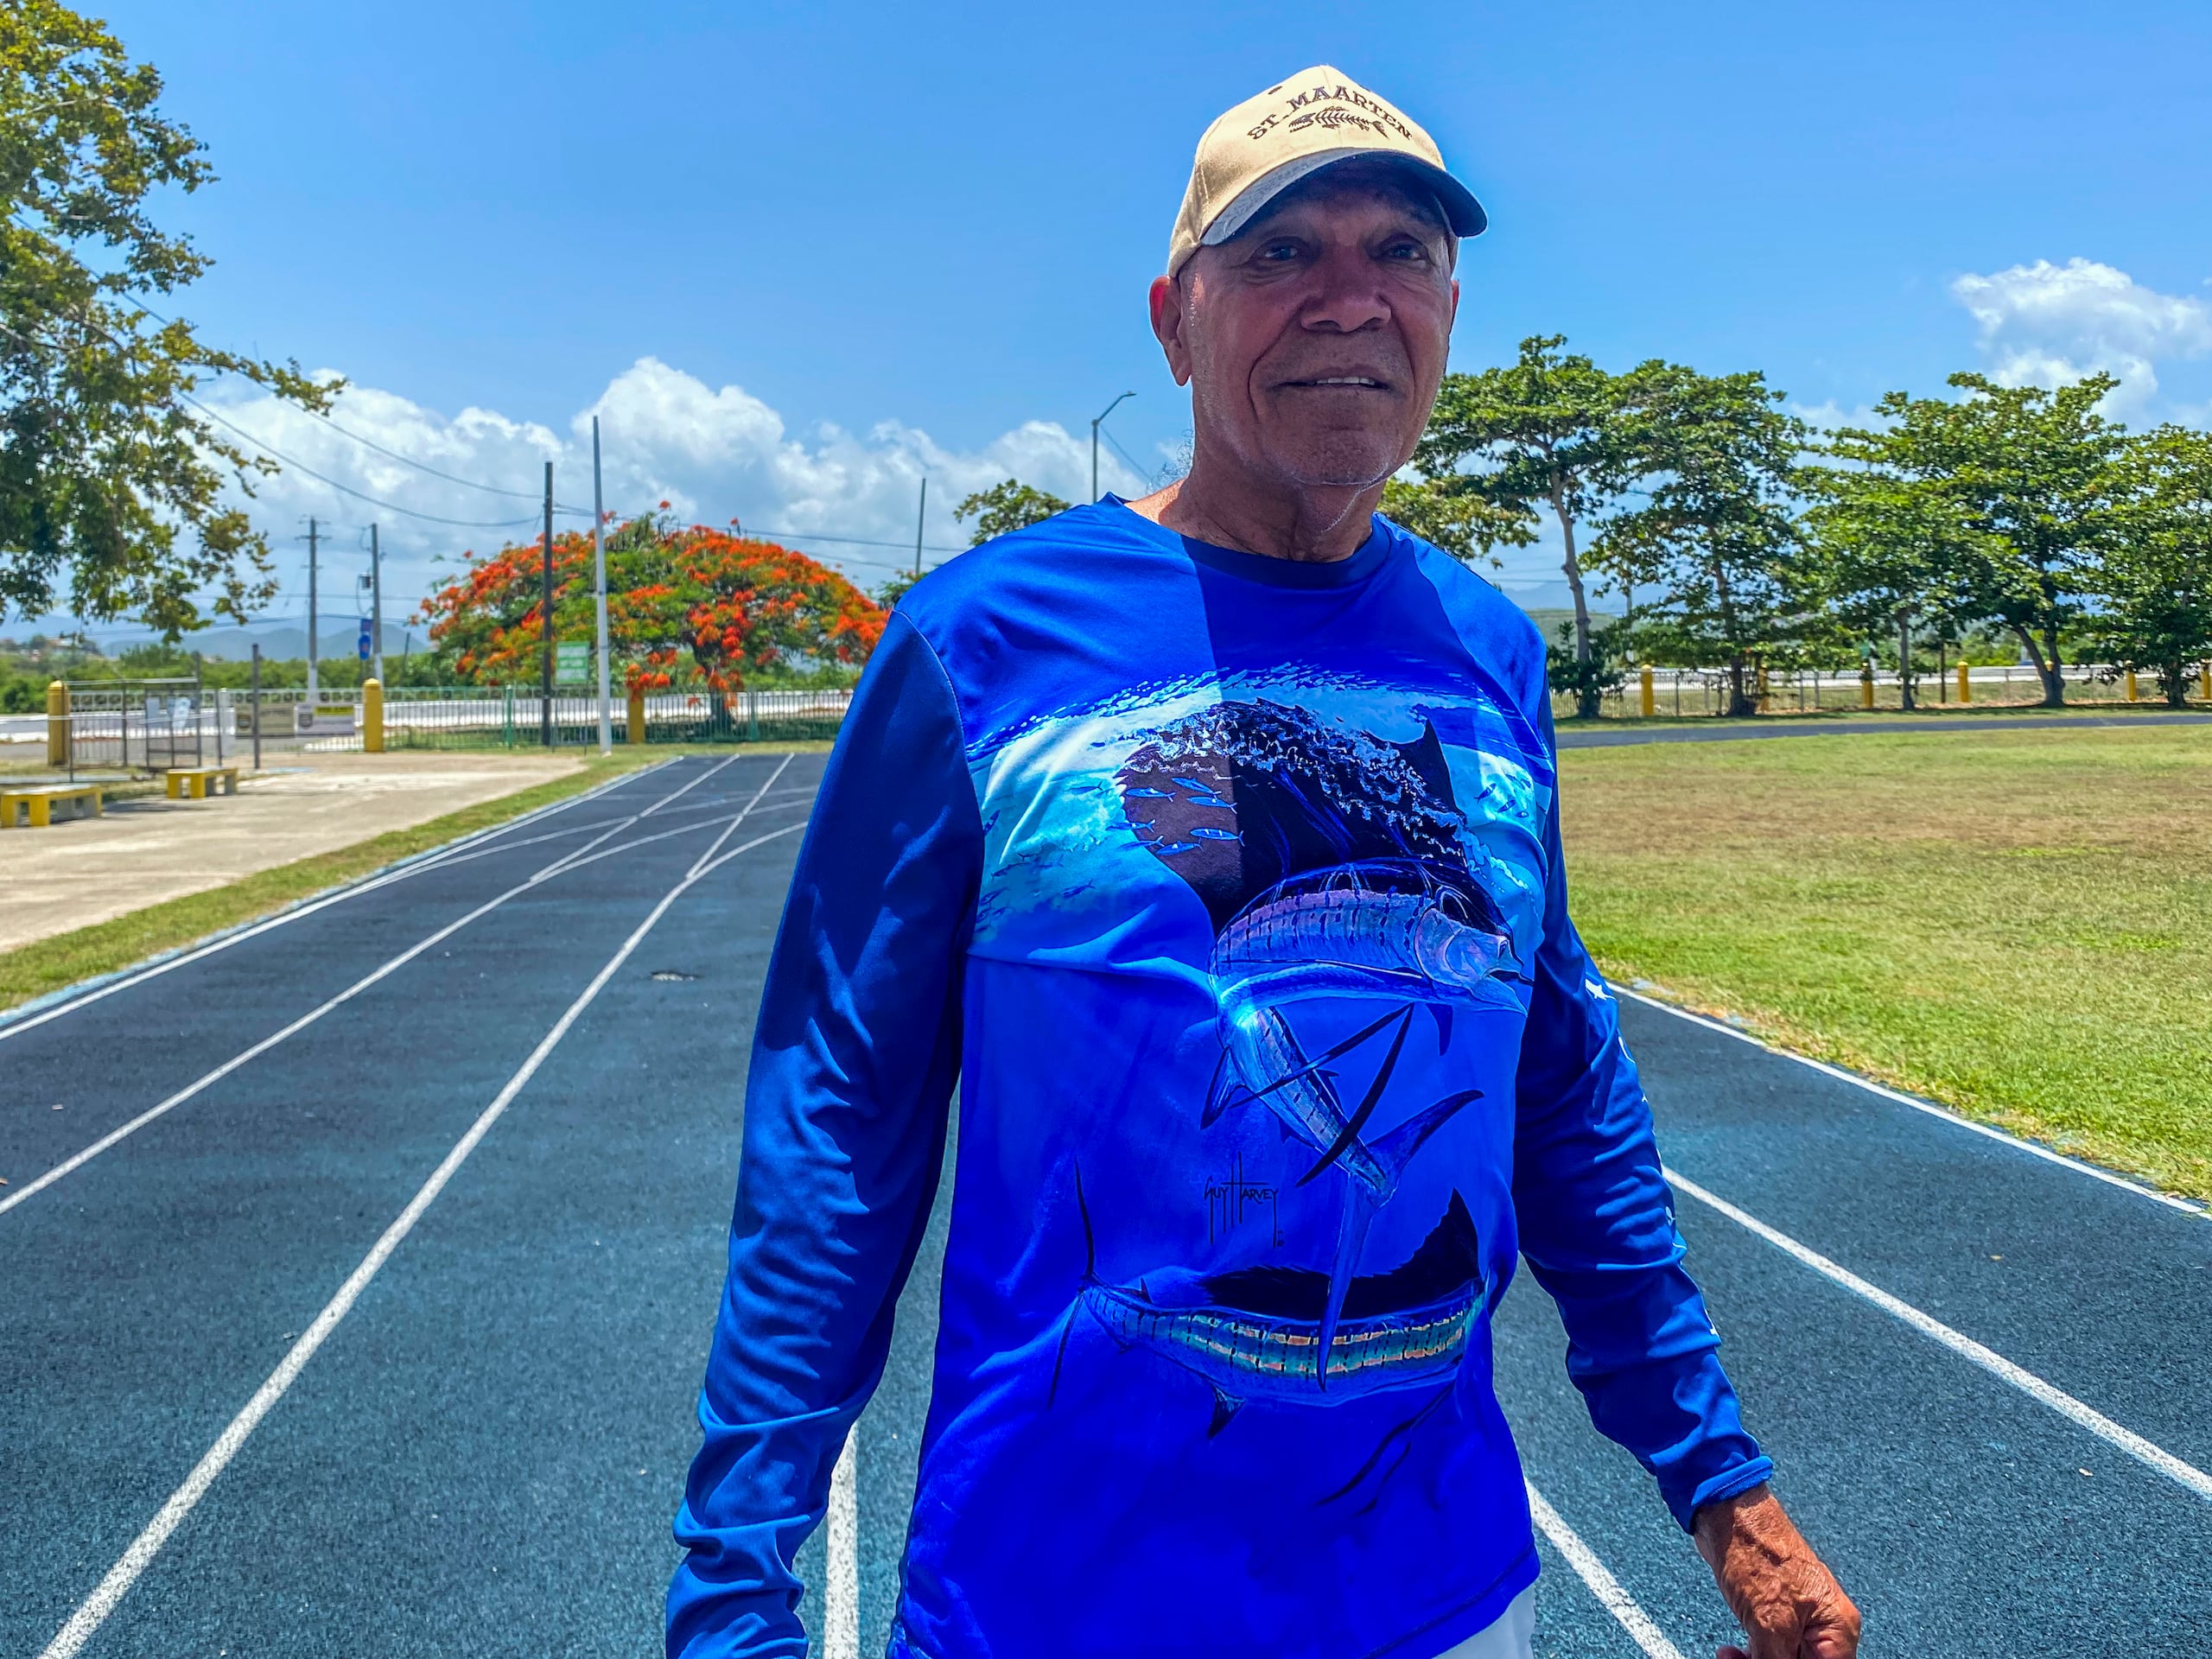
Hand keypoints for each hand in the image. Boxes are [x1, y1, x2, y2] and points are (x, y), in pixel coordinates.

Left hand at [1692, 1485, 1860, 1658]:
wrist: (1727, 1516)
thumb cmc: (1757, 1558)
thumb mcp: (1770, 1625)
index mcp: (1837, 1630)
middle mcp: (1825, 1629)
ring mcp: (1799, 1622)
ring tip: (1730, 1657)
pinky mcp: (1775, 1616)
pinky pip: (1769, 1651)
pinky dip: (1751, 1655)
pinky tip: (1730, 1652)